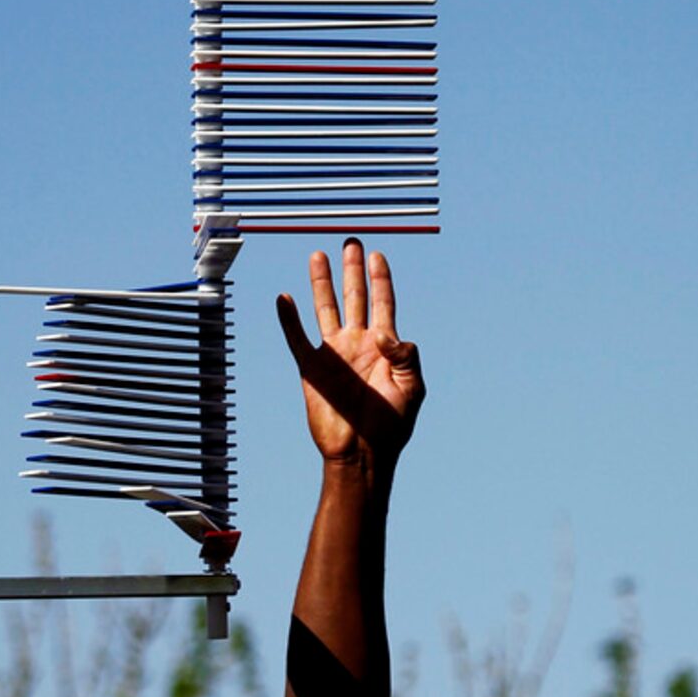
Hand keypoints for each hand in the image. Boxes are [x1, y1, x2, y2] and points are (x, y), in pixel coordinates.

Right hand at [277, 241, 424, 469]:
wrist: (362, 454)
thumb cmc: (391, 426)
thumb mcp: (413, 389)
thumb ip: (406, 357)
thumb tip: (384, 331)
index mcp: (384, 347)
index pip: (383, 303)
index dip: (381, 279)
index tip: (378, 255)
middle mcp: (357, 343)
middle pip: (355, 297)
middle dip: (352, 270)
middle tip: (351, 242)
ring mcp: (333, 354)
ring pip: (326, 308)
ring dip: (322, 283)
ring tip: (318, 255)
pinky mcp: (311, 368)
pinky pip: (297, 337)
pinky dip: (289, 319)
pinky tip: (284, 298)